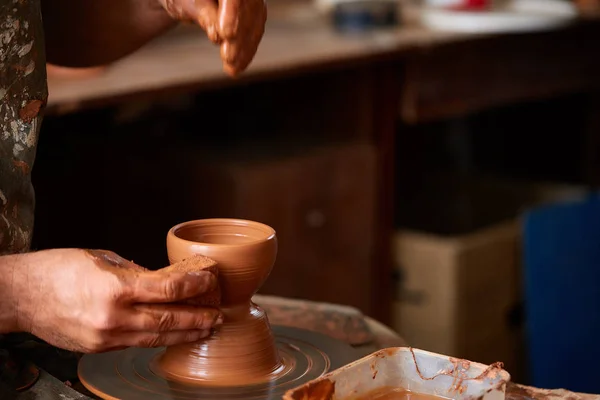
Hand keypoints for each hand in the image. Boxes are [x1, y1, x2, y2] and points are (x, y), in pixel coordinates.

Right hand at [10, 249, 222, 352]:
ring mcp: (106, 337)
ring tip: (205, 330)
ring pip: (156, 338)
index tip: (210, 281)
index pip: (169, 290)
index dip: (195, 286)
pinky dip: (158, 339)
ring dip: (184, 335)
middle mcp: (113, 317)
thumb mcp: (102, 258)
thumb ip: (135, 273)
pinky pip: (136, 343)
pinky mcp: (98, 348)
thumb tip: (161, 281)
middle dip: (198, 319)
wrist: (19, 296)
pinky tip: (173, 335)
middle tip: (218, 316)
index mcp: (115, 288)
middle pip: (169, 321)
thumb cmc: (57, 270)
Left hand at [158, 0, 266, 75]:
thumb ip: (202, 15)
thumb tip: (218, 35)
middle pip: (247, 8)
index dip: (231, 14)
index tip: (225, 35)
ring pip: (255, 21)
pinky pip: (255, 31)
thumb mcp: (184, 3)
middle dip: (239, 37)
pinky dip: (247, 51)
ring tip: (232, 70)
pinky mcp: (255, 11)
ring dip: (245, 49)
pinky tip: (238, 67)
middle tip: (228, 59)